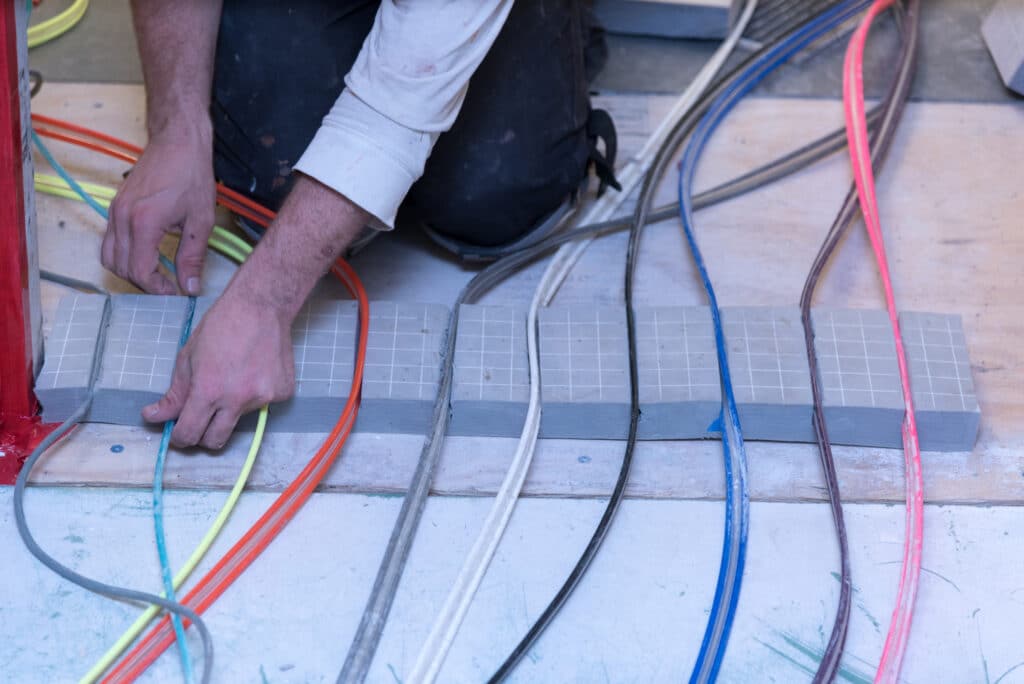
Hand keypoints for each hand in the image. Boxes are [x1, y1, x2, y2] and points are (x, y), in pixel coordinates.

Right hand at [102, 121, 215, 294]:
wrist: (177, 141)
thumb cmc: (191, 175)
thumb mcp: (201, 220)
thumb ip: (192, 257)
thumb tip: (190, 287)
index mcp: (144, 222)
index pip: (139, 271)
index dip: (156, 288)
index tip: (174, 292)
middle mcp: (122, 218)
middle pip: (120, 267)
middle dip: (143, 283)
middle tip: (167, 286)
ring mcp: (115, 211)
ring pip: (109, 256)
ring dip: (130, 270)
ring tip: (157, 273)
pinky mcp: (115, 207)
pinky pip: (110, 241)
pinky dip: (124, 254)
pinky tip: (148, 254)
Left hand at [142, 290, 294, 448]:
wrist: (261, 307)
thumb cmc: (220, 326)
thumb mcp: (187, 358)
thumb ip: (174, 394)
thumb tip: (154, 417)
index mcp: (209, 391)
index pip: (189, 434)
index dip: (179, 438)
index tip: (179, 432)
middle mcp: (237, 400)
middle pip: (216, 441)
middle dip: (203, 436)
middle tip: (201, 419)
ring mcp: (264, 398)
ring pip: (240, 420)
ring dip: (231, 409)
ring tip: (235, 379)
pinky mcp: (282, 393)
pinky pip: (263, 406)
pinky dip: (255, 395)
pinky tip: (255, 372)